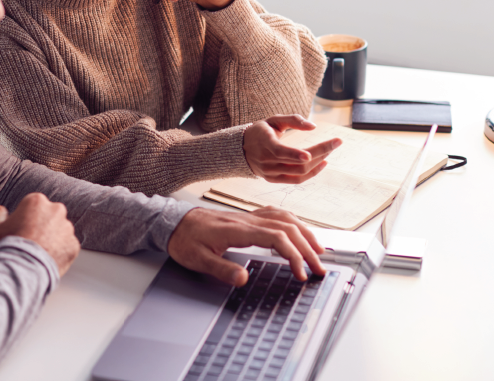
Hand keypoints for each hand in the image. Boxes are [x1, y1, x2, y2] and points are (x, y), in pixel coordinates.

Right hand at [0, 193, 80, 275]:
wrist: (22, 269)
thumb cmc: (7, 246)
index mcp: (37, 201)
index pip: (33, 206)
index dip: (26, 219)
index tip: (21, 229)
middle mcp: (55, 210)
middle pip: (49, 216)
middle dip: (43, 226)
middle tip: (31, 241)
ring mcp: (67, 227)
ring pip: (60, 231)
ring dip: (52, 239)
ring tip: (38, 253)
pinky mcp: (73, 244)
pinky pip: (67, 247)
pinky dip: (60, 252)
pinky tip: (47, 260)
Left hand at [167, 206, 325, 285]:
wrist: (174, 222)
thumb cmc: (184, 239)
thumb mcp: (197, 259)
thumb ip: (221, 269)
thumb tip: (243, 279)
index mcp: (238, 230)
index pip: (276, 238)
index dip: (293, 255)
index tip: (301, 274)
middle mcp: (247, 220)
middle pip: (288, 228)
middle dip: (307, 248)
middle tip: (319, 269)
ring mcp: (248, 216)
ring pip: (285, 218)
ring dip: (304, 233)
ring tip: (318, 251)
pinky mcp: (247, 217)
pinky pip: (276, 214)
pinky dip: (293, 223)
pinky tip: (298, 231)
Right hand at [243, 115, 340, 183]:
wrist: (241, 150)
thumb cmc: (260, 132)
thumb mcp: (273, 120)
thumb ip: (293, 120)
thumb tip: (313, 127)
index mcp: (264, 143)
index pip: (280, 152)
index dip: (294, 154)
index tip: (309, 153)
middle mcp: (266, 161)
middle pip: (297, 163)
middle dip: (320, 152)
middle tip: (336, 142)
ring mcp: (269, 173)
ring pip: (299, 172)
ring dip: (318, 162)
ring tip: (330, 151)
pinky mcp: (273, 180)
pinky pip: (296, 180)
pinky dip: (312, 173)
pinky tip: (322, 163)